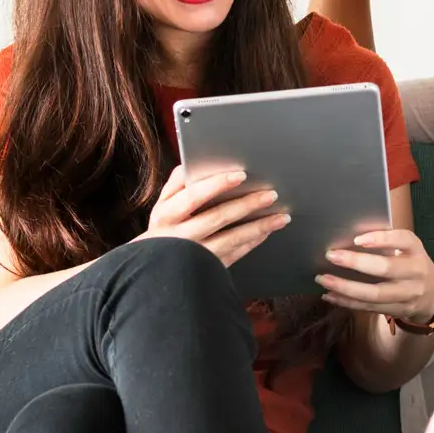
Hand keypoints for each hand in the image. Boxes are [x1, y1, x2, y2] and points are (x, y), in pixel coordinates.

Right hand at [136, 164, 288, 267]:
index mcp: (167, 214)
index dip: (217, 184)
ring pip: (232, 239)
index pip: (193, 196)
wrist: (153, 268)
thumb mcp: (162, 204)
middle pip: (218, 217)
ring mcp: (195, 256)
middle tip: (271, 194)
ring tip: (280, 216)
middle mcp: (180, 236)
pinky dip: (253, 242)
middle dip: (247, 204)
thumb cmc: (164, 229)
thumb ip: (178, 182)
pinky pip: (235, 254)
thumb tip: (195, 163)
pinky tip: (266, 231)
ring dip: (259, 226)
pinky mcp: (208, 269)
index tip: (241, 175)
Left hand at [317, 227, 433, 327]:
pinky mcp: (398, 310)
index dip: (381, 239)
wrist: (431, 296)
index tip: (357, 239)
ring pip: (375, 294)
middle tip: (331, 256)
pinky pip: (370, 307)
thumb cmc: (411, 264)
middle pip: (386, 268)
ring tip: (323, 279)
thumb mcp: (407, 249)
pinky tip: (330, 295)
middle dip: (356, 263)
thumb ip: (386, 242)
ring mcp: (408, 295)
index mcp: (416, 251)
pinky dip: (348, 302)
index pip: (402, 240)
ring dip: (345, 287)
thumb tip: (348, 237)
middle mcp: (415, 272)